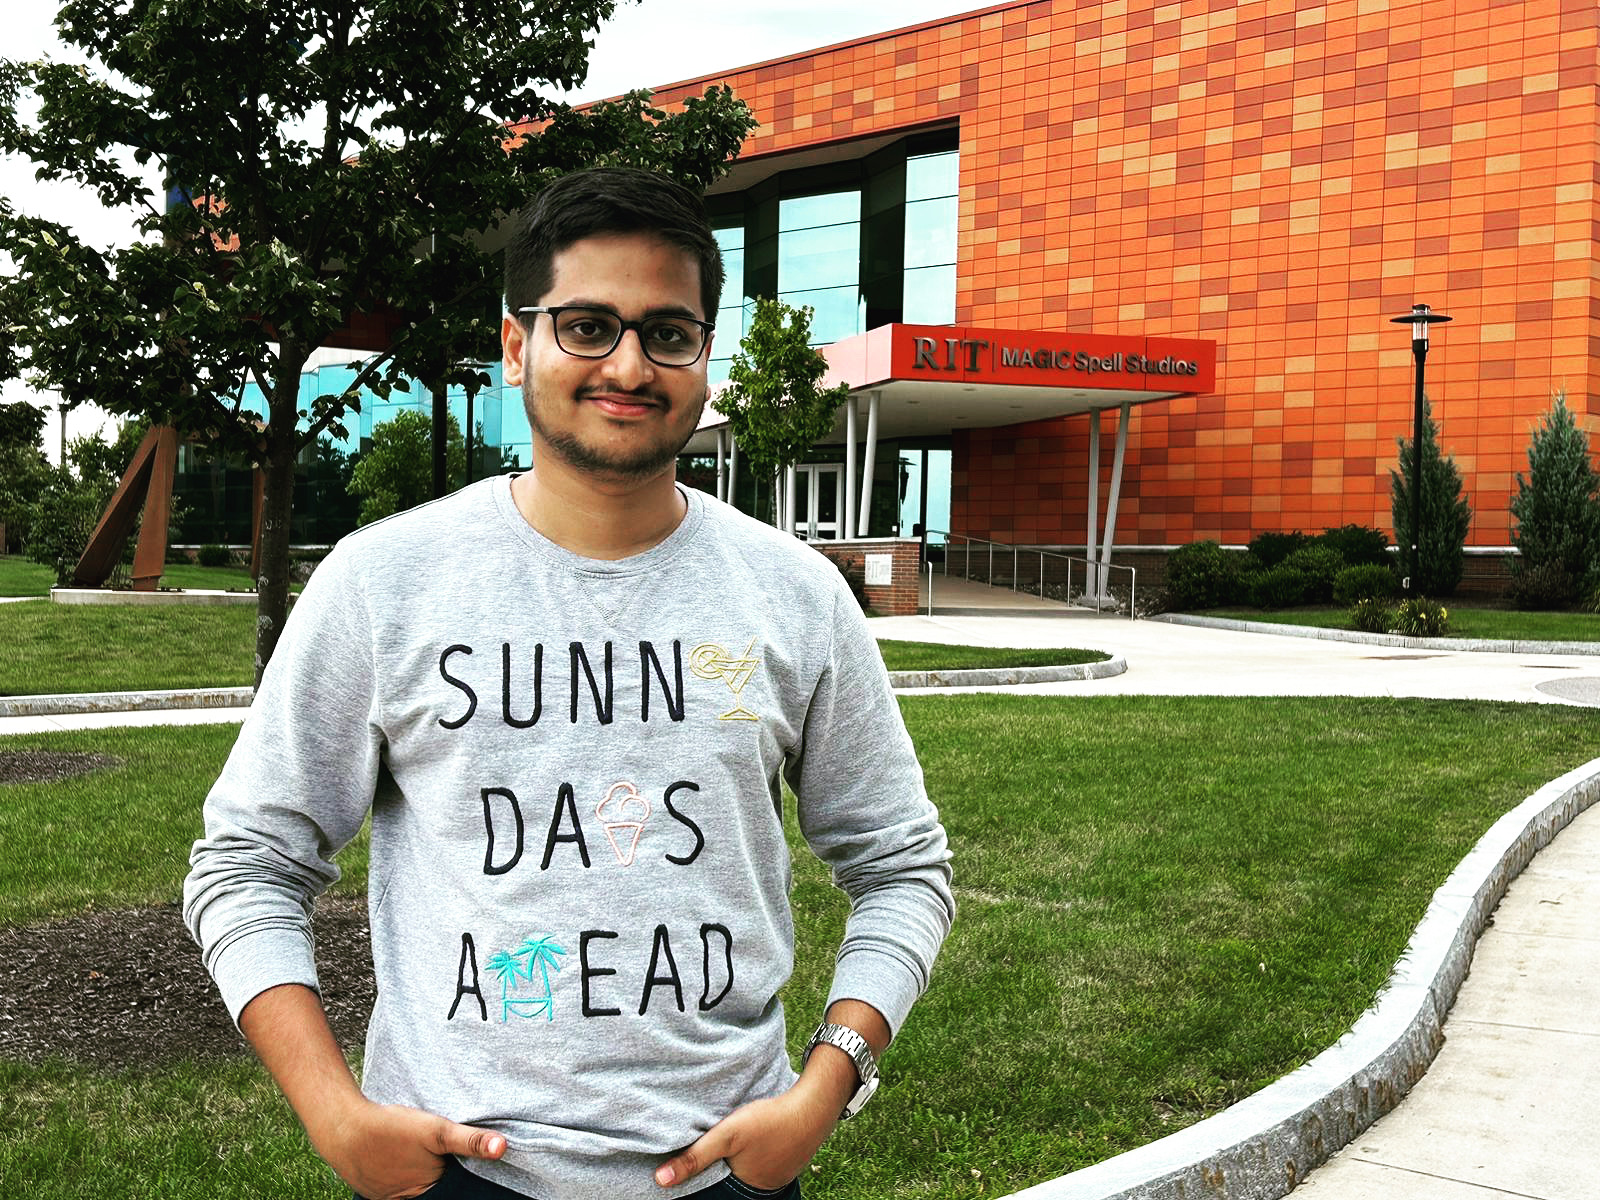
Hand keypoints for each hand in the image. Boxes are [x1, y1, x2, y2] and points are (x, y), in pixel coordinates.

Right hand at [315, 1096, 507, 1199]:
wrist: (343, 1127)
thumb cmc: (390, 1130)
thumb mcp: (436, 1131)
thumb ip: (470, 1141)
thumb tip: (503, 1147)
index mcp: (427, 1195)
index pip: (456, 1190)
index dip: (461, 1178)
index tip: (460, 1166)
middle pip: (438, 1189)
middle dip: (444, 1177)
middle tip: (433, 1154)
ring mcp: (390, 1198)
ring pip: (419, 1187)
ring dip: (424, 1175)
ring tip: (418, 1156)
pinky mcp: (376, 1190)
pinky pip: (399, 1185)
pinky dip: (406, 1173)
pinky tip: (403, 1158)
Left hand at [654, 1079, 839, 1190]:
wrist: (813, 1106)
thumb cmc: (770, 1122)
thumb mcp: (727, 1135)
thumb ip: (695, 1157)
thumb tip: (660, 1180)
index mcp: (743, 1190)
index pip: (711, 1189)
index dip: (699, 1178)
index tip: (685, 1165)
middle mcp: (758, 1189)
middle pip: (726, 1181)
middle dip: (715, 1169)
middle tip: (711, 1149)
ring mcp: (773, 1176)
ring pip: (741, 1170)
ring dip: (732, 1160)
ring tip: (727, 1143)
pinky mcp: (781, 1161)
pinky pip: (757, 1162)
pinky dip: (749, 1153)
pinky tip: (749, 1138)